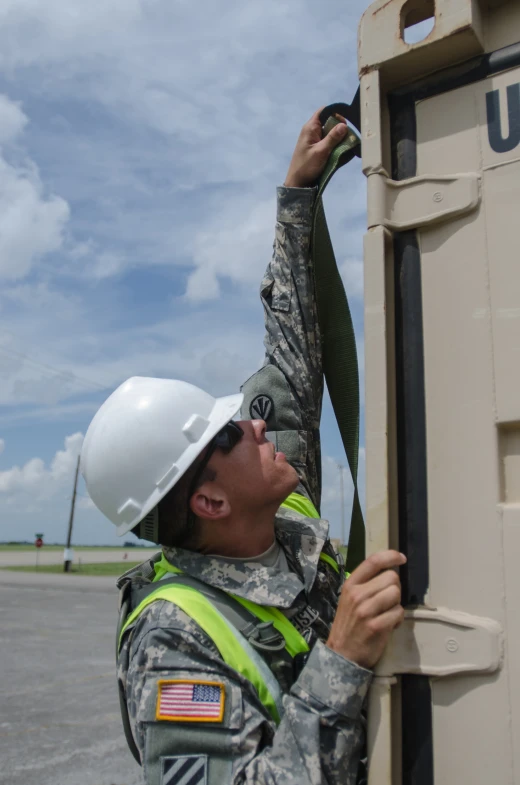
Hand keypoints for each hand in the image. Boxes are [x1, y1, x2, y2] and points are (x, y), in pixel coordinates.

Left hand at [284, 108, 347, 188]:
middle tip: (348, 135)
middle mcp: (312, 131)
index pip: (324, 111)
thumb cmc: (307, 166)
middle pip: (328, 121)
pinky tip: (341, 148)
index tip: (345, 123)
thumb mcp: (321, 151)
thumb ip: (332, 138)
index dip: (335, 113)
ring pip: (330, 132)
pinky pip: (328, 141)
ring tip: (347, 142)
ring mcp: (314, 139)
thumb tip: (344, 125)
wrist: (298, 182)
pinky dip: (335, 143)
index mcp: (310, 128)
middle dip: (339, 126)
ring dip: (338, 136)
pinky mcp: (317, 147)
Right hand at [326, 550, 405, 669]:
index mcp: (350, 585)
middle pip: (391, 578)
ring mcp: (366, 610)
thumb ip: (366, 584)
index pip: (373, 561)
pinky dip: (398, 619)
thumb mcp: (350, 599)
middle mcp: (357, 595)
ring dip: (396, 604)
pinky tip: (389, 625)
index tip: (401, 558)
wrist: (342, 654)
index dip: (391, 556)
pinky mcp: (376, 626)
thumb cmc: (349, 624)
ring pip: (396, 594)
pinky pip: (399, 612)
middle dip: (394, 588)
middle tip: (388, 601)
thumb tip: (390, 571)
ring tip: (387, 614)